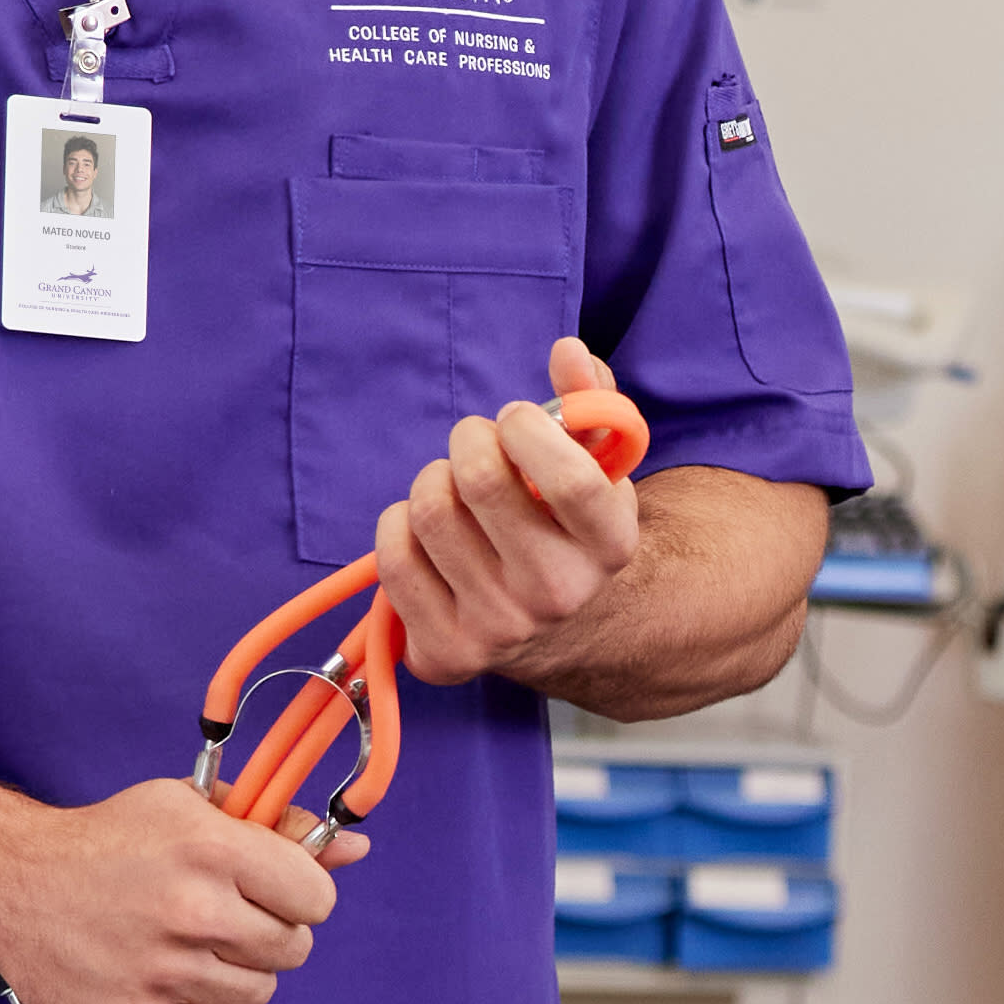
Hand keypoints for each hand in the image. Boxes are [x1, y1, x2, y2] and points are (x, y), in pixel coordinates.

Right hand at [0, 775, 341, 1003]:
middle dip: (271, 934)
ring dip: (234, 973)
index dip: (300, 894)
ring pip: (256, 993)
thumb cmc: (108, 841)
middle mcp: (193, 912)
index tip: (271, 890)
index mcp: (214, 850)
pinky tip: (163, 976)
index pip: (317, 898)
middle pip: (293, 949)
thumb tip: (355, 850)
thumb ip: (276, 826)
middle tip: (227, 919)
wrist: (11, 882)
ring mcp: (163, 971)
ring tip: (189, 945)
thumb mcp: (190, 806)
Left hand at [379, 336, 650, 685]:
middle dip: (468, 440)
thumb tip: (568, 351)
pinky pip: (393, 559)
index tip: (516, 419)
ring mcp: (500, 629)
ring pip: (429, 512)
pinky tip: (428, 531)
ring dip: (433, 480)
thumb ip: (588, 403)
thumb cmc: (569, 524)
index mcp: (610, 546)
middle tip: (477, 443)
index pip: (567, 477)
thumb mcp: (598, 466)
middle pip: (480, 482)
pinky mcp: (446, 653)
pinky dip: (399, 525)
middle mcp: (559, 595)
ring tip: (455, 490)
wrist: (561, 625)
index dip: (526, 428)